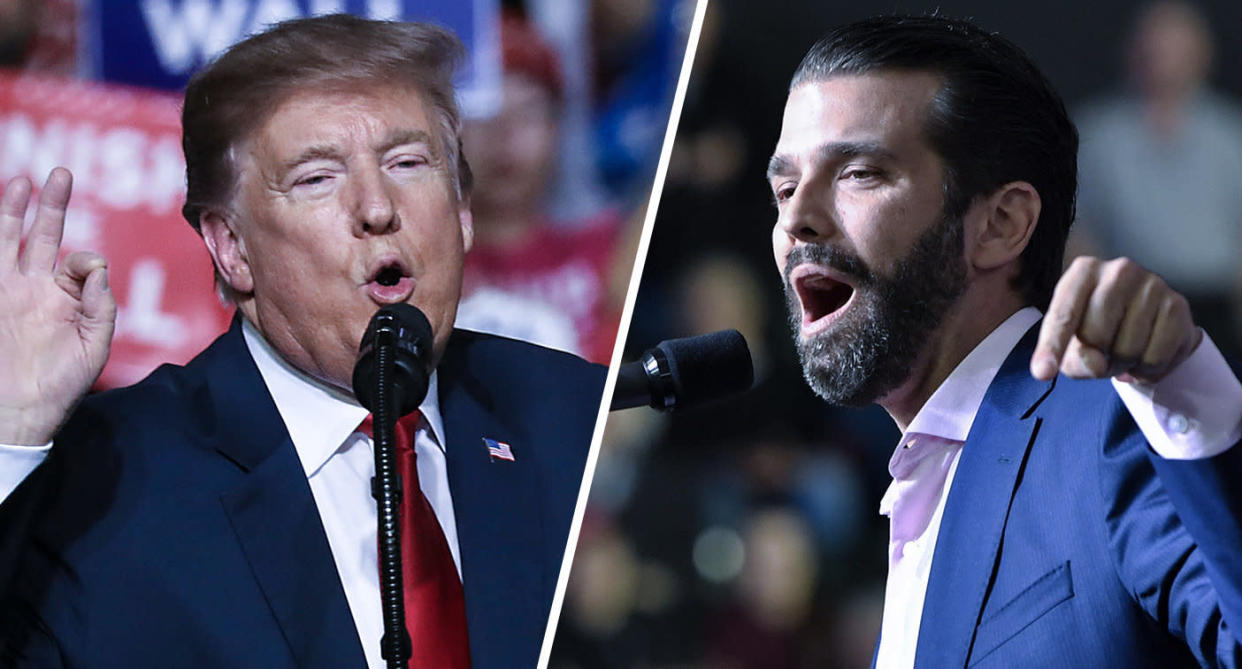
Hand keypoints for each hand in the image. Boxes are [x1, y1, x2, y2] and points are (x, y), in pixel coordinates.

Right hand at [0, 169, 115, 444]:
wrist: (18, 414)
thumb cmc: (62, 384)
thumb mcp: (95, 344)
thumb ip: (101, 303)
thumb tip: (96, 263)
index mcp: (66, 297)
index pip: (79, 261)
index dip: (85, 260)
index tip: (85, 268)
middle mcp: (33, 288)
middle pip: (41, 235)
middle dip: (51, 204)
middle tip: (60, 172)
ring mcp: (5, 291)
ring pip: (7, 241)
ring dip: (13, 212)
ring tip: (20, 181)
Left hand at [1031, 257, 1199, 383]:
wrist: (1145, 317)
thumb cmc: (1097, 326)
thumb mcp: (1073, 342)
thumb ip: (1075, 358)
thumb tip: (1095, 364)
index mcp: (1083, 271)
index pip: (1064, 315)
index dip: (1052, 347)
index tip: (1043, 372)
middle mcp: (1119, 270)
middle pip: (1096, 336)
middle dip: (1096, 359)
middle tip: (1102, 356)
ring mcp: (1152, 284)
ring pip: (1128, 350)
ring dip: (1123, 366)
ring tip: (1124, 352)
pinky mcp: (1178, 305)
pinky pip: (1155, 358)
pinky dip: (1146, 370)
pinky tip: (1145, 355)